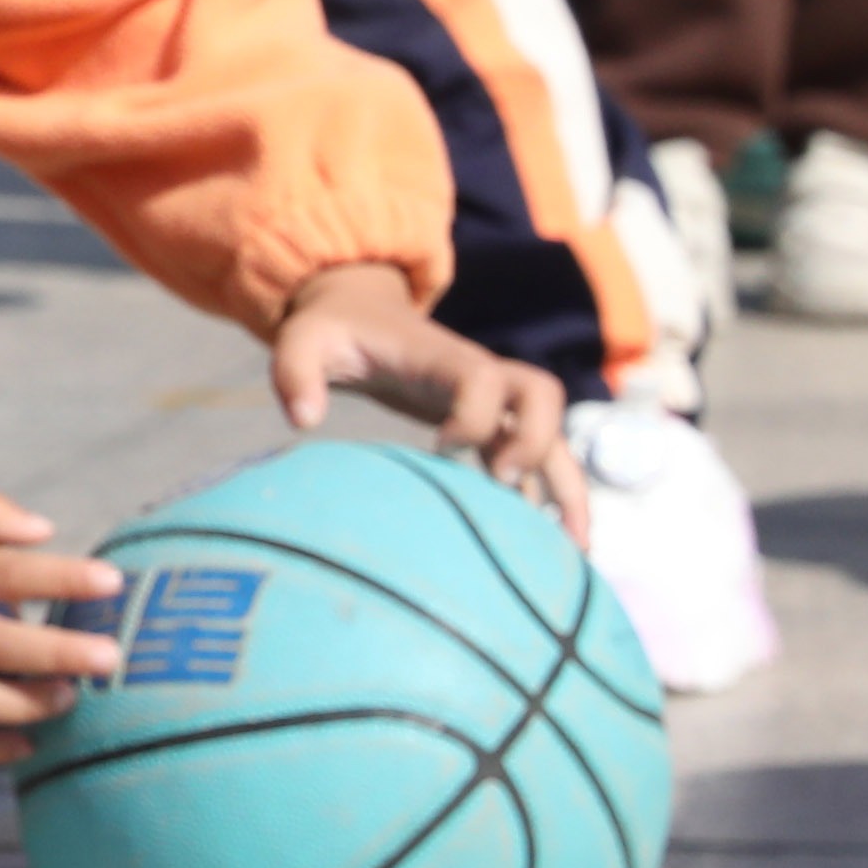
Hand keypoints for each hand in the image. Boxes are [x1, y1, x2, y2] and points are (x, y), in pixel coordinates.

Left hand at [271, 266, 590, 536]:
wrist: (360, 313)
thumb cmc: (331, 332)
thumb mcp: (300, 340)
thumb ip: (294, 373)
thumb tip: (303, 421)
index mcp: (439, 357)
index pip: (481, 378)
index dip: (472, 414)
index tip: (441, 447)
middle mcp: (480, 376)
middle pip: (542, 395)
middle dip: (534, 441)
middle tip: (503, 486)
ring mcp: (491, 403)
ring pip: (552, 436)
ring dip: (567, 489)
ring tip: (573, 553)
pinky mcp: (489, 426)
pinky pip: (536, 461)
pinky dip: (549, 500)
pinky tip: (549, 550)